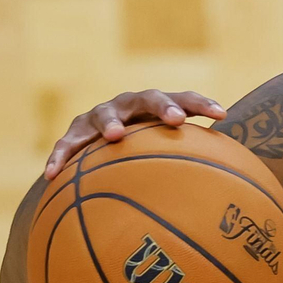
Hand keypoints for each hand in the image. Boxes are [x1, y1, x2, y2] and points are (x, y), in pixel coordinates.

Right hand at [44, 90, 225, 178]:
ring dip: (111, 123)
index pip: (185, 99)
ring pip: (105, 114)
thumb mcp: (166, 150)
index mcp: (157, 107)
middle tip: (175, 119)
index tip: (222, 115)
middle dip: (163, 106)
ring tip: (115, 136)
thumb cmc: (145, 147)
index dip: (203, 104)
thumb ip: (192, 158)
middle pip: (148, 98)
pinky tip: (51, 175)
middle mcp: (129, 104)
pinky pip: (66, 144)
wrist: (98, 140)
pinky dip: (60, 157)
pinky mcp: (75, 131)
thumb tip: (232, 184)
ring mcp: (100, 114)